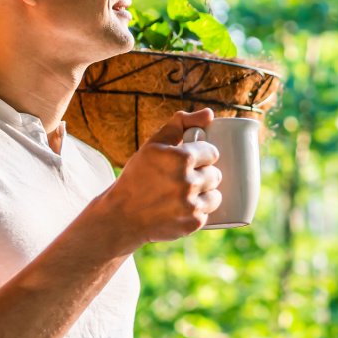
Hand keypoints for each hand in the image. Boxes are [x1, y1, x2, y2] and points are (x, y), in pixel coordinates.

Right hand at [101, 109, 222, 246]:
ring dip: (205, 194)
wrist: (121, 215)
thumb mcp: (153, 144)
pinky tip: (182, 209)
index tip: (191, 161)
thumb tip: (209, 114)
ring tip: (185, 194)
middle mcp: (188, 182)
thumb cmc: (138, 176)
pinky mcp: (192, 223)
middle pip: (215, 174)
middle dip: (204, 175)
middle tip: (185, 179)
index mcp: (181, 158)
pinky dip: (198, 211)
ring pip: (215, 195)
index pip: (212, 153)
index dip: (203, 156)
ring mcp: (191, 205)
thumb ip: (181, 123)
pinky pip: (208, 213)